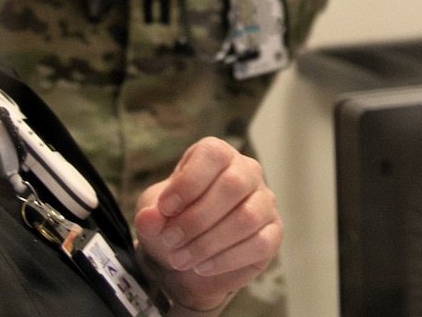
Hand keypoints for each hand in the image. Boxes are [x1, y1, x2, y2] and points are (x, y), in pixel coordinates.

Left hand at [133, 137, 281, 315]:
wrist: (187, 262)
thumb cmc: (173, 225)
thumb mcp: (153, 218)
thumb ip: (150, 216)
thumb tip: (148, 217)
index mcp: (217, 156)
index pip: (212, 154)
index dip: (188, 181)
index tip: (165, 209)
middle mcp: (247, 172)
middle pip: (233, 185)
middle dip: (196, 218)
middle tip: (171, 241)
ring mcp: (264, 202)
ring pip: (247, 217)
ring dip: (208, 242)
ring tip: (181, 259)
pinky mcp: (273, 233)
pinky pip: (259, 244)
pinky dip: (226, 260)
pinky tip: (202, 267)